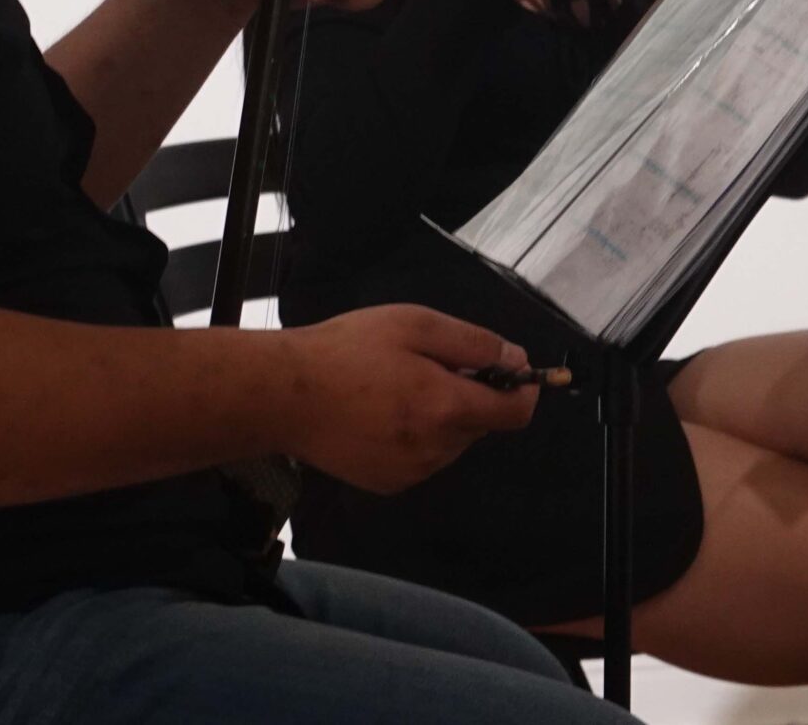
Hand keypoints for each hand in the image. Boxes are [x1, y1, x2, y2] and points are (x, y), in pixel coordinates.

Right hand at [274, 305, 540, 493]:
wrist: (283, 396)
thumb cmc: (347, 351)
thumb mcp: (415, 325)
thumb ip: (473, 343)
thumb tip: (516, 359)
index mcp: (446, 407)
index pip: (515, 414)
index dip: (524, 389)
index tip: (514, 370)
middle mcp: (436, 449)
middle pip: (481, 424)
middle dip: (472, 393)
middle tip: (431, 363)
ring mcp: (411, 472)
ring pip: (452, 441)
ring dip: (444, 415)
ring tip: (398, 385)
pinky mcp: (388, 483)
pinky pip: (424, 457)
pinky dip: (418, 436)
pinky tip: (382, 412)